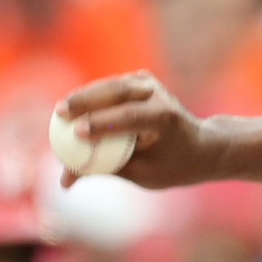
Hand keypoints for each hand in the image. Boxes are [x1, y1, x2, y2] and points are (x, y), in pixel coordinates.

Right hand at [55, 72, 218, 189]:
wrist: (202, 145)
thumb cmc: (172, 166)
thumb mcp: (143, 175)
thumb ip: (105, 170)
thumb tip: (64, 179)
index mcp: (165, 119)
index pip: (131, 116)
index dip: (102, 123)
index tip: (77, 133)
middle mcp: (159, 96)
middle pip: (117, 92)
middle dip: (85, 101)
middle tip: (59, 113)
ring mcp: (150, 85)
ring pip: (111, 85)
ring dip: (84, 95)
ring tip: (60, 110)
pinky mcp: (140, 81)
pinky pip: (110, 87)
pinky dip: (92, 95)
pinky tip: (73, 106)